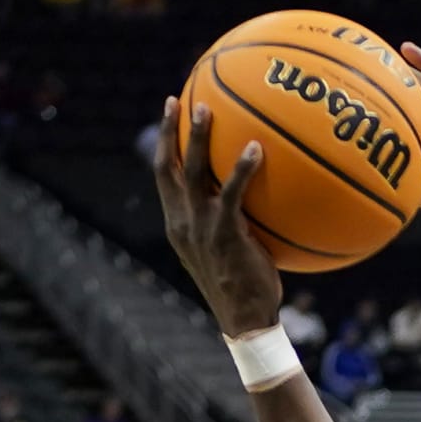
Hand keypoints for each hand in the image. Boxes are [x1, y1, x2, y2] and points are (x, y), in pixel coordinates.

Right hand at [152, 98, 280, 336]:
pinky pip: (232, 193)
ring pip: (193, 172)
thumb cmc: (244, 289)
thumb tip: (250, 201)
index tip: (169, 115)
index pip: (163, 178)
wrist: (245, 320)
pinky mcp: (224, 234)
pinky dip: (242, 169)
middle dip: (170, 131)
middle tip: (178, 100)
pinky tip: (257, 149)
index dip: (164, 144)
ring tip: (207, 109)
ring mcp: (201, 228)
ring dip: (199, 138)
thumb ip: (227, 224)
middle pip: (168, 167)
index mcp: (177, 226)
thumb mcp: (226, 253)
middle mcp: (183, 223)